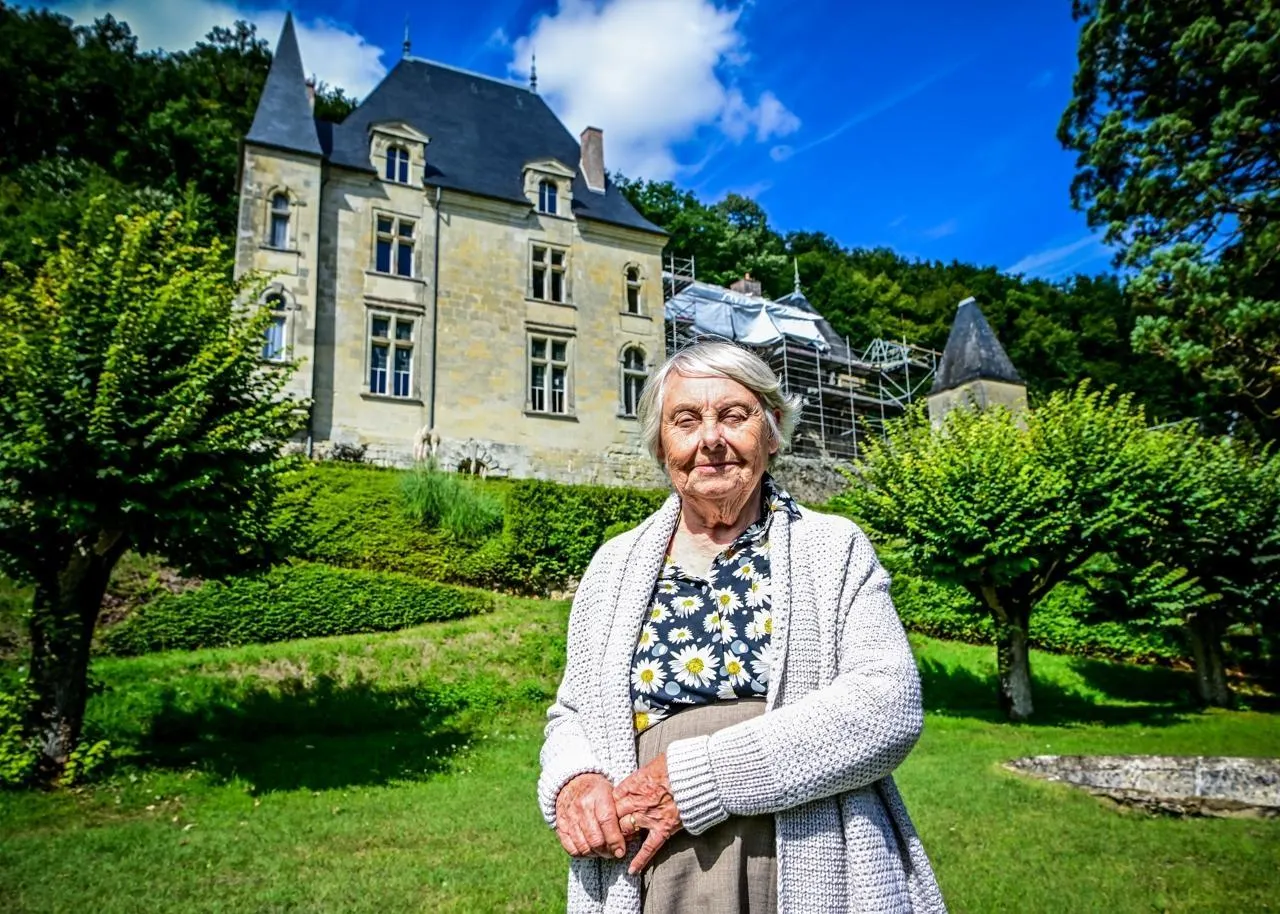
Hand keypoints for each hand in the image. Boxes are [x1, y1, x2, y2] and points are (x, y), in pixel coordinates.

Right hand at [555, 773, 627, 859]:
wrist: (574, 782)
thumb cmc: (599, 792)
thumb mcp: (613, 794)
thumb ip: (621, 814)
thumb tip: (631, 836)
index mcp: (598, 796)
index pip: (607, 822)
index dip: (615, 840)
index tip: (621, 851)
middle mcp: (581, 807)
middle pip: (595, 839)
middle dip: (607, 851)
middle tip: (614, 853)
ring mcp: (569, 817)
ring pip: (583, 847)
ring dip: (596, 854)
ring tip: (603, 852)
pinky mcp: (560, 826)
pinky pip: (571, 849)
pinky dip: (582, 854)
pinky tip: (590, 851)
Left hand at [613, 753, 682, 875]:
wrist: (694, 774)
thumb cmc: (674, 766)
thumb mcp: (649, 766)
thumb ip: (636, 778)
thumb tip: (629, 783)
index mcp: (631, 786)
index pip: (610, 801)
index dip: (605, 808)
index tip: (603, 814)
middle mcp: (636, 802)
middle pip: (613, 818)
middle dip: (607, 826)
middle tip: (603, 833)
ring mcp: (649, 817)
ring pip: (625, 832)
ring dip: (618, 840)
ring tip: (613, 848)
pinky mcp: (663, 828)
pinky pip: (648, 848)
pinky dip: (640, 860)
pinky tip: (631, 870)